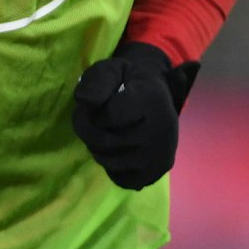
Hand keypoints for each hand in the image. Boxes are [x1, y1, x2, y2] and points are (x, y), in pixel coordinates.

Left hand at [72, 42, 196, 189]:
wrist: (156, 94)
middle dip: (88, 132)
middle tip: (90, 120)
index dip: (91, 114)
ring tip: (102, 133)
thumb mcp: (110, 70)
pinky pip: (123, 178)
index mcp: (152, 99)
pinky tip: (115, 150)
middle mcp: (163, 129)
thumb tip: (85, 102)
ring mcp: (163, 152)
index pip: (108, 117)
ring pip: (112, 163)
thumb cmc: (127, 81)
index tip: (93, 106)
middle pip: (107, 143)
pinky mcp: (160, 169)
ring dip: (97, 150)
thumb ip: (96, 82)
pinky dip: (112, 167)